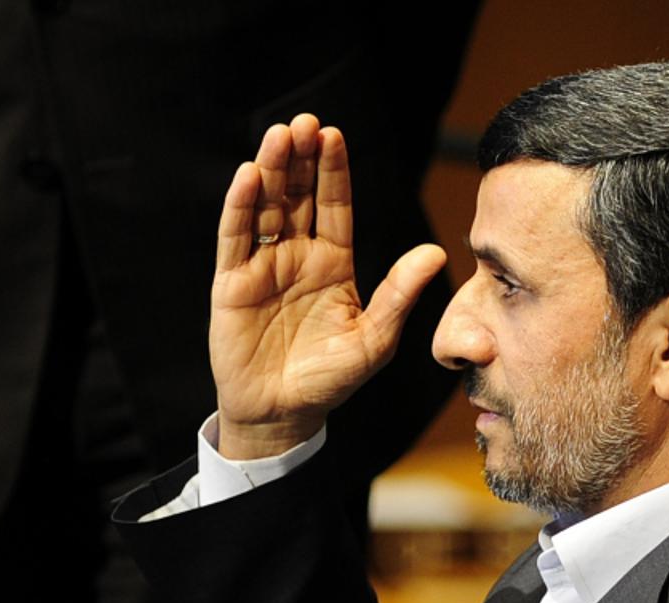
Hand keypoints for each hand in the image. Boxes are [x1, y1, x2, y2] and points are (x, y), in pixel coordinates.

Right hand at [209, 114, 446, 458]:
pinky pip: (234, 239)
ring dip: (270, 171)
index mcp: (332, 263)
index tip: (334, 135)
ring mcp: (262, 267)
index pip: (334, 205)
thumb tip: (436, 254)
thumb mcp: (374, 339)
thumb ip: (399, 295)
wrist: (284, 415)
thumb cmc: (331, 380)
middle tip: (304, 122)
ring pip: (265, 207)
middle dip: (300, 159)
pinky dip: (239, 207)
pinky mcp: (232, 284)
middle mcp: (297, 256)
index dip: (332, 171)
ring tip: (278, 136)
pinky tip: (247, 177)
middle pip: (297, 196)